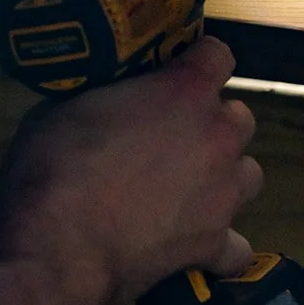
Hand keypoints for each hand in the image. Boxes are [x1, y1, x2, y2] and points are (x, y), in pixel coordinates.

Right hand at [0, 37, 263, 304]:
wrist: (58, 245)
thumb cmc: (54, 163)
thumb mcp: (65, 106)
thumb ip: (104, 96)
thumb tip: (102, 102)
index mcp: (185, 91)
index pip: (217, 56)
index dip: (197, 62)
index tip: (175, 71)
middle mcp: (217, 137)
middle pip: (238, 119)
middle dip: (211, 124)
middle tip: (172, 138)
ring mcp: (223, 193)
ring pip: (249, 175)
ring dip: (225, 177)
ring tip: (190, 189)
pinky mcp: (214, 244)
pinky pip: (237, 248)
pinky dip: (221, 247)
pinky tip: (197, 247)